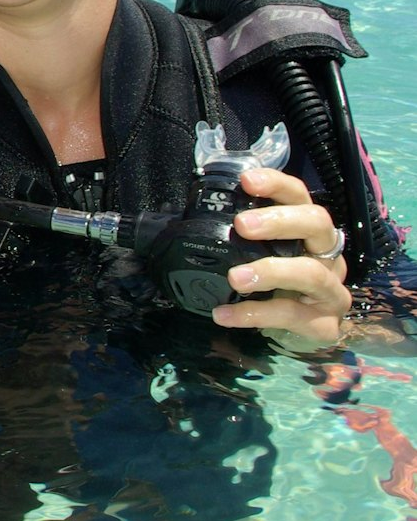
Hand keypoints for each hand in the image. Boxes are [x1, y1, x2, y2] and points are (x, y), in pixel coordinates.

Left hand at [211, 167, 351, 345]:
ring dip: (270, 271)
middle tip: (242, 224)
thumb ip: (241, 241)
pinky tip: (225, 314)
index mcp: (308, 233)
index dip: (277, 185)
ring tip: (235, 277)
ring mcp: (331, 291)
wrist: (297, 339)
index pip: (299, 197)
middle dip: (279, 220)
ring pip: (310, 273)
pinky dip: (255, 313)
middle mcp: (327, 256)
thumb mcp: (260, 259)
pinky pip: (290, 315)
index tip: (247, 181)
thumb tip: (189, 219)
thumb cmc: (276, 289)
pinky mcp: (324, 325)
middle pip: (317, 224)